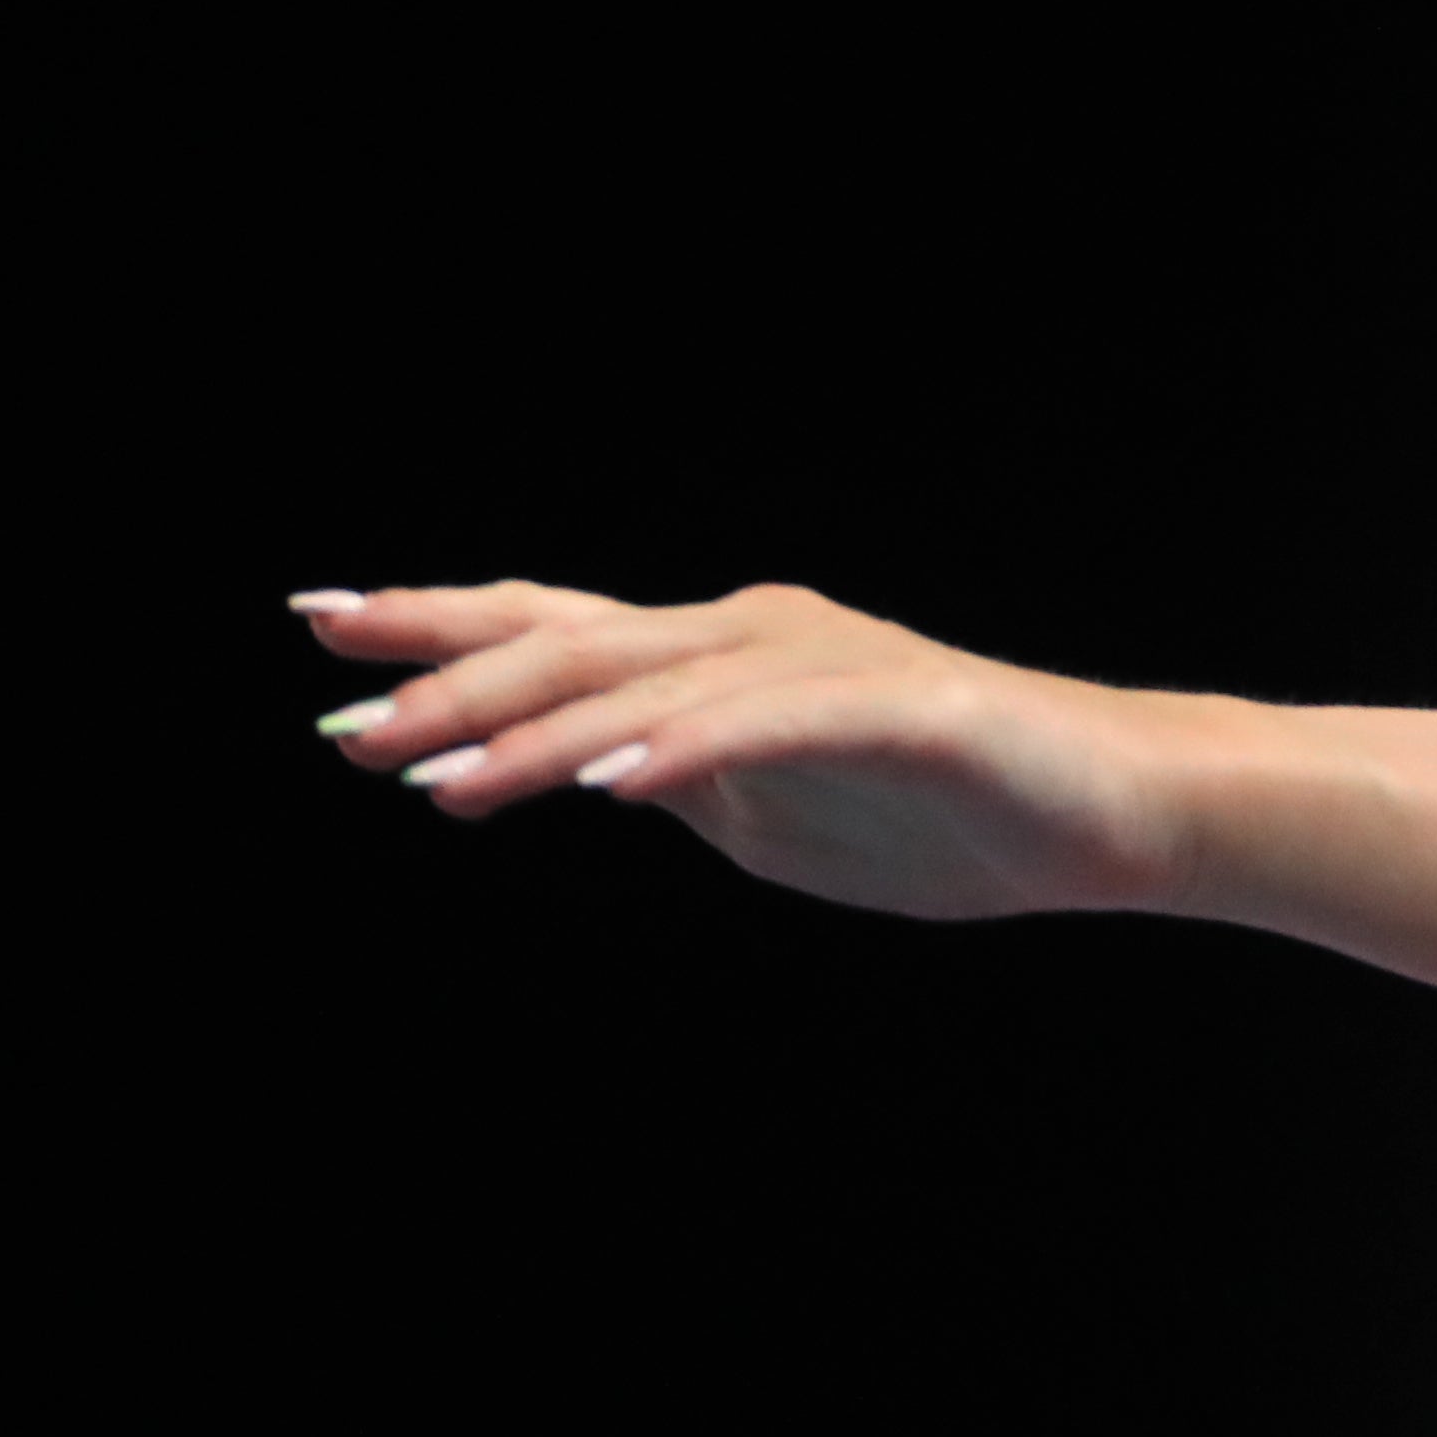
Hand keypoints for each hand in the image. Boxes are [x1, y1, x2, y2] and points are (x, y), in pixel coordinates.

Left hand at [294, 580, 1205, 920]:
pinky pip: (767, 729)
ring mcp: (825, 665)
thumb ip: (679, 778)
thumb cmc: (954, 810)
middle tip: (340, 726)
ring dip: (536, 737)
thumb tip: (576, 771)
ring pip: (651, 690)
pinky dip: (681, 750)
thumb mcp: (774, 811)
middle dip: (447, 682)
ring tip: (433, 780)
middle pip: (576, 646)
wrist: (1117, 812)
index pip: (555, 629)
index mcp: (722, 656)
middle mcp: (757, 635)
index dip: (437, 624)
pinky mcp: (897, 708)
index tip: (318, 627)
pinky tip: (611, 782)